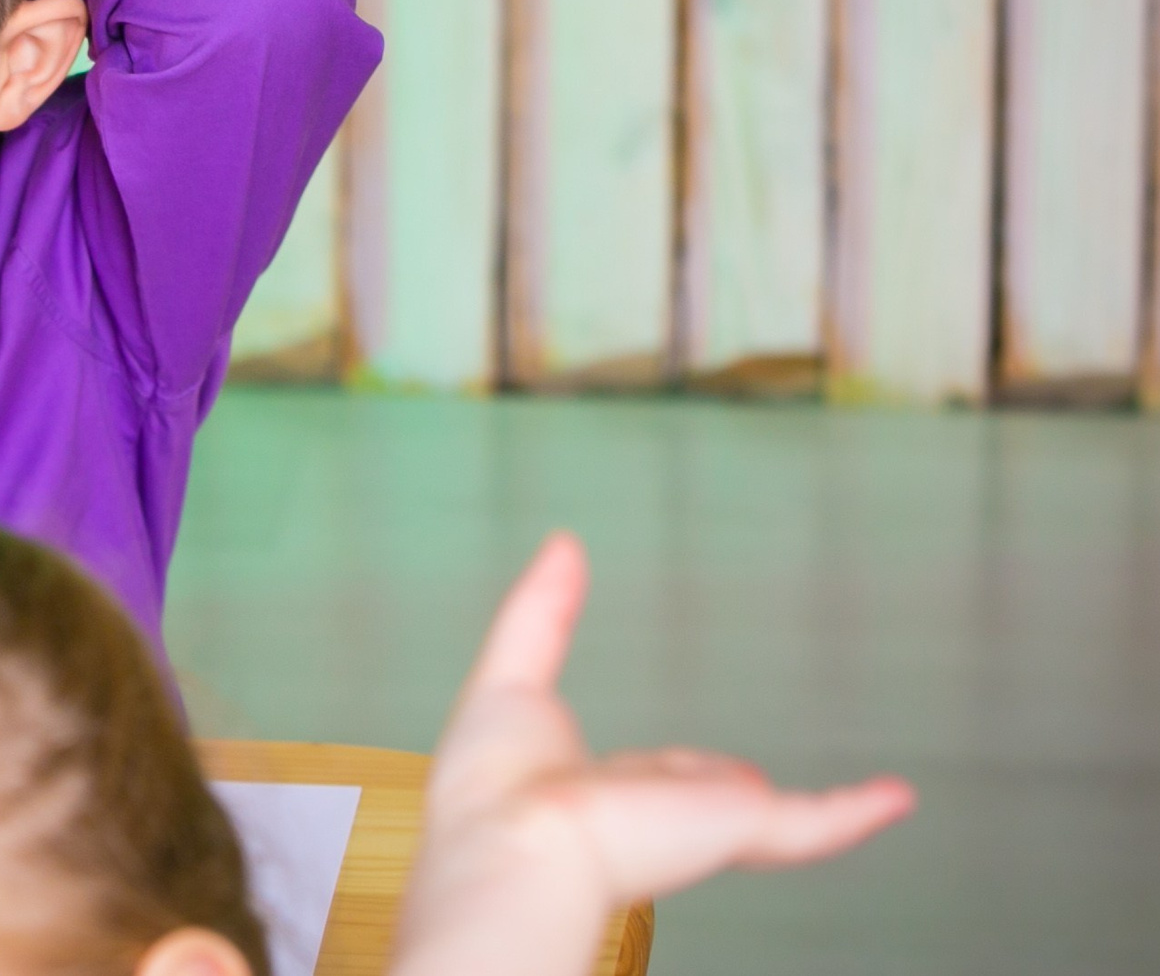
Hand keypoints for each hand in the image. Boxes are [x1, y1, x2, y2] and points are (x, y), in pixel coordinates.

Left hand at [388, 533, 914, 975]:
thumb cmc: (494, 787)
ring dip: (818, 811)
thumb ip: (541, 613)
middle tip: (748, 786)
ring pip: (772, 814)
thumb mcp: (510, 679)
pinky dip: (860, 810)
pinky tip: (896, 798)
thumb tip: (562, 544)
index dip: (665, 771)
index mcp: (598, 794)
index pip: (646, 776)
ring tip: (869, 801)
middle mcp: (654, 815)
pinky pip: (815, 823)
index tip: (680, 769)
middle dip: (723, 787)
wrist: (518, 847)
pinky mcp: (741, 827)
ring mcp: (700, 823)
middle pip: (709, 790)